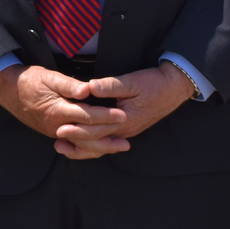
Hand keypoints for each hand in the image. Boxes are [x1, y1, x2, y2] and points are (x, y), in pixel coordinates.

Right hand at [0, 64, 127, 159]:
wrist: (8, 90)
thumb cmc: (29, 81)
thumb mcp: (48, 76)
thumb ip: (69, 85)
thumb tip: (89, 90)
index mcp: (57, 111)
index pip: (87, 116)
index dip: (106, 116)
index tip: (122, 115)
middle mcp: (57, 126)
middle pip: (87, 136)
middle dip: (109, 136)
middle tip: (128, 135)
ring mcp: (54, 132)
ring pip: (82, 145)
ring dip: (103, 147)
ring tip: (120, 146)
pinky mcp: (54, 133)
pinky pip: (74, 145)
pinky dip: (89, 148)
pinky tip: (100, 148)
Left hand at [59, 62, 196, 156]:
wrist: (173, 88)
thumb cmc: (153, 84)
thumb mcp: (132, 81)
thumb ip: (110, 86)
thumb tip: (91, 87)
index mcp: (125, 120)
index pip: (97, 130)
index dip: (78, 130)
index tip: (61, 129)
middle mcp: (125, 130)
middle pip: (97, 141)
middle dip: (76, 142)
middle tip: (56, 141)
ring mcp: (126, 131)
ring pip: (102, 144)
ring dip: (83, 147)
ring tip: (64, 147)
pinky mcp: (126, 128)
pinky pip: (107, 140)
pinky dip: (94, 143)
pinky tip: (81, 142)